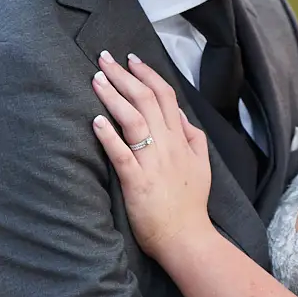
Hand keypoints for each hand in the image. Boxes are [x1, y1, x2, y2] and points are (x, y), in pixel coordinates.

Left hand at [92, 52, 213, 262]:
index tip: (131, 60)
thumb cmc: (189, 204)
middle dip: (124, 76)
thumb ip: (194, 137)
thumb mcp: (201, 164)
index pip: (166, 96)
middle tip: (104, 58)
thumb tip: (182, 116)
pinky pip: (122, 154)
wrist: (186, 238)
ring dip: (114, 97)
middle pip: (146, 100)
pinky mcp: (137, 182)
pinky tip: (95, 120)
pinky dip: (109, 135)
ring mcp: (152, 163)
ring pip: (134, 120)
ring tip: (96, 79)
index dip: (148, 74)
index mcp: (182, 140)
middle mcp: (168, 146)